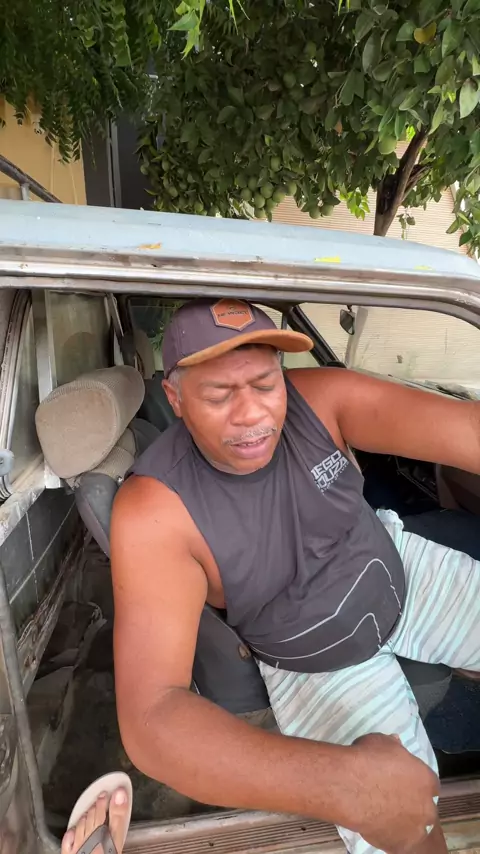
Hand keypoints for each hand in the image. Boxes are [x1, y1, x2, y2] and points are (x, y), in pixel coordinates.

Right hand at [346, 733, 438, 853]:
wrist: (350, 786)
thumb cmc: (367, 760)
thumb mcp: (381, 742)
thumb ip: (394, 746)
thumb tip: (396, 742)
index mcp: (427, 779)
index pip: (429, 783)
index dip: (415, 782)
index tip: (402, 780)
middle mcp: (427, 806)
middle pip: (425, 807)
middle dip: (413, 803)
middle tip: (392, 797)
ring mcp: (415, 829)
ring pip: (414, 827)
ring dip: (403, 821)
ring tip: (383, 813)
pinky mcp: (401, 845)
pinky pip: (398, 841)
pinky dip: (390, 834)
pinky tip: (376, 824)